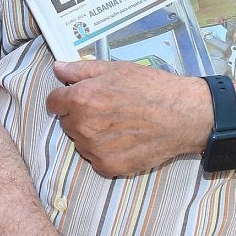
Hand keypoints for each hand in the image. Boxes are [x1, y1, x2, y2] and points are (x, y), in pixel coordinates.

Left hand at [48, 59, 211, 177]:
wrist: (182, 115)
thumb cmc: (151, 88)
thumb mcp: (115, 69)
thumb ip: (80, 70)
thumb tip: (57, 68)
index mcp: (80, 99)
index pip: (53, 103)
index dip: (64, 98)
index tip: (76, 98)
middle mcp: (83, 126)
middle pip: (66, 123)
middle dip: (79, 116)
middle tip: (106, 109)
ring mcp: (94, 150)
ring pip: (80, 142)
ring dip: (91, 135)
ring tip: (118, 124)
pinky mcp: (108, 167)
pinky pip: (95, 159)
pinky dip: (104, 152)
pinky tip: (124, 140)